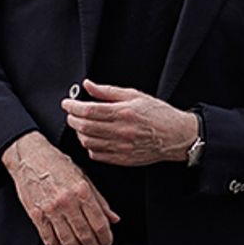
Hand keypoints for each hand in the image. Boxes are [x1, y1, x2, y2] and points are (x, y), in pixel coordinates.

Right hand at [2, 131, 119, 244]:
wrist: (30, 157)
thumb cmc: (58, 166)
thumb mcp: (84, 178)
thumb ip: (100, 201)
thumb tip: (114, 219)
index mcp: (82, 191)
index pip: (99, 223)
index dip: (106, 238)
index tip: (107, 242)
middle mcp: (67, 201)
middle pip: (85, 235)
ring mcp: (50, 210)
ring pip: (68, 241)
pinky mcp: (36, 216)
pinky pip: (49, 240)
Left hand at [62, 80, 196, 167]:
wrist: (176, 136)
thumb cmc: (158, 114)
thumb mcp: (135, 95)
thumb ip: (108, 91)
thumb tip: (88, 85)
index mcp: (124, 112)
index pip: (89, 111)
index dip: (73, 107)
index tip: (66, 103)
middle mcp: (121, 131)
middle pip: (85, 127)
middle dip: (72, 120)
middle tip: (70, 114)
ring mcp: (121, 147)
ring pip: (88, 142)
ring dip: (79, 134)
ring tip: (81, 126)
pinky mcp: (123, 159)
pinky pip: (97, 155)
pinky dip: (90, 146)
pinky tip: (93, 139)